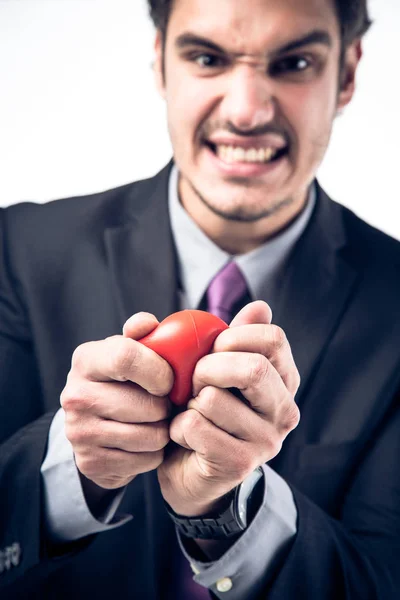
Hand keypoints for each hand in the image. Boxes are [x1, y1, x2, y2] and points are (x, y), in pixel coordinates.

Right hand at [60, 312, 173, 489]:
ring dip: (162, 430)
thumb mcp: (129, 351)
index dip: (159, 371)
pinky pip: (146, 460)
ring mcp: (79, 432)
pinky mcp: (90, 462)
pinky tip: (143, 442)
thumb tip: (145, 323)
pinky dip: (153, 453)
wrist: (93, 427)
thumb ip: (142, 333)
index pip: (126, 358)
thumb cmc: (122, 381)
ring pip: (151, 436)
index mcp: (86, 360)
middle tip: (162, 404)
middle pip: (145, 406)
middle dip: (165, 407)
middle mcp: (75, 395)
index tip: (169, 381)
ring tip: (154, 422)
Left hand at [157, 301, 299, 516]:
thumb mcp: (218, 370)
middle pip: (253, 368)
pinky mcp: (239, 464)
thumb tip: (260, 306)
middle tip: (194, 380)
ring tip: (190, 412)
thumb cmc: (204, 411)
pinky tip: (184, 436)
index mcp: (284, 381)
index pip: (274, 339)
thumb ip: (235, 338)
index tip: (213, 347)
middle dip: (208, 368)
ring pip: (213, 399)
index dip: (235, 336)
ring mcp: (266, 441)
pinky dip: (178, 427)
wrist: (190, 470)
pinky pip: (195, 427)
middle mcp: (284, 411)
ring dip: (188, 402)